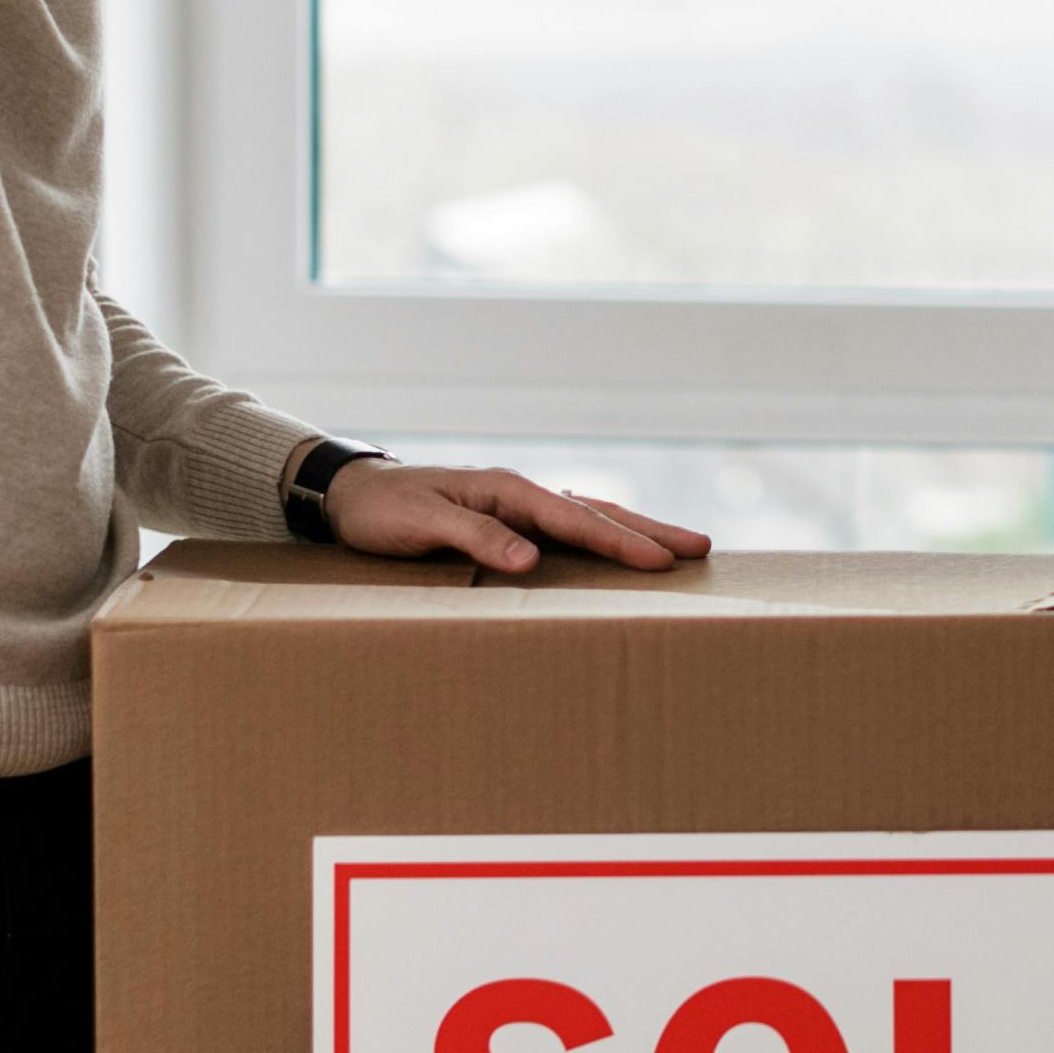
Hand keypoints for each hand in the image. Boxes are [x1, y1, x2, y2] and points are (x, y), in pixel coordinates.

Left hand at [320, 457, 712, 577]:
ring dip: (633, 532)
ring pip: (588, 519)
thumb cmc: (383, 511)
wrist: (352, 495)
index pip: (575, 520)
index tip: (660, 561)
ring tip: (678, 546)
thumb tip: (529, 561)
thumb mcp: (423, 524)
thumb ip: (476, 537)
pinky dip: (601, 538)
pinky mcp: (508, 523)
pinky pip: (566, 532)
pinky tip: (619, 547)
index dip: (619, 542)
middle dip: (648, 530)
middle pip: (596, 512)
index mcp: (506, 491)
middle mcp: (520, 495)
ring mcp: (517, 508)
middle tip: (700, 546)